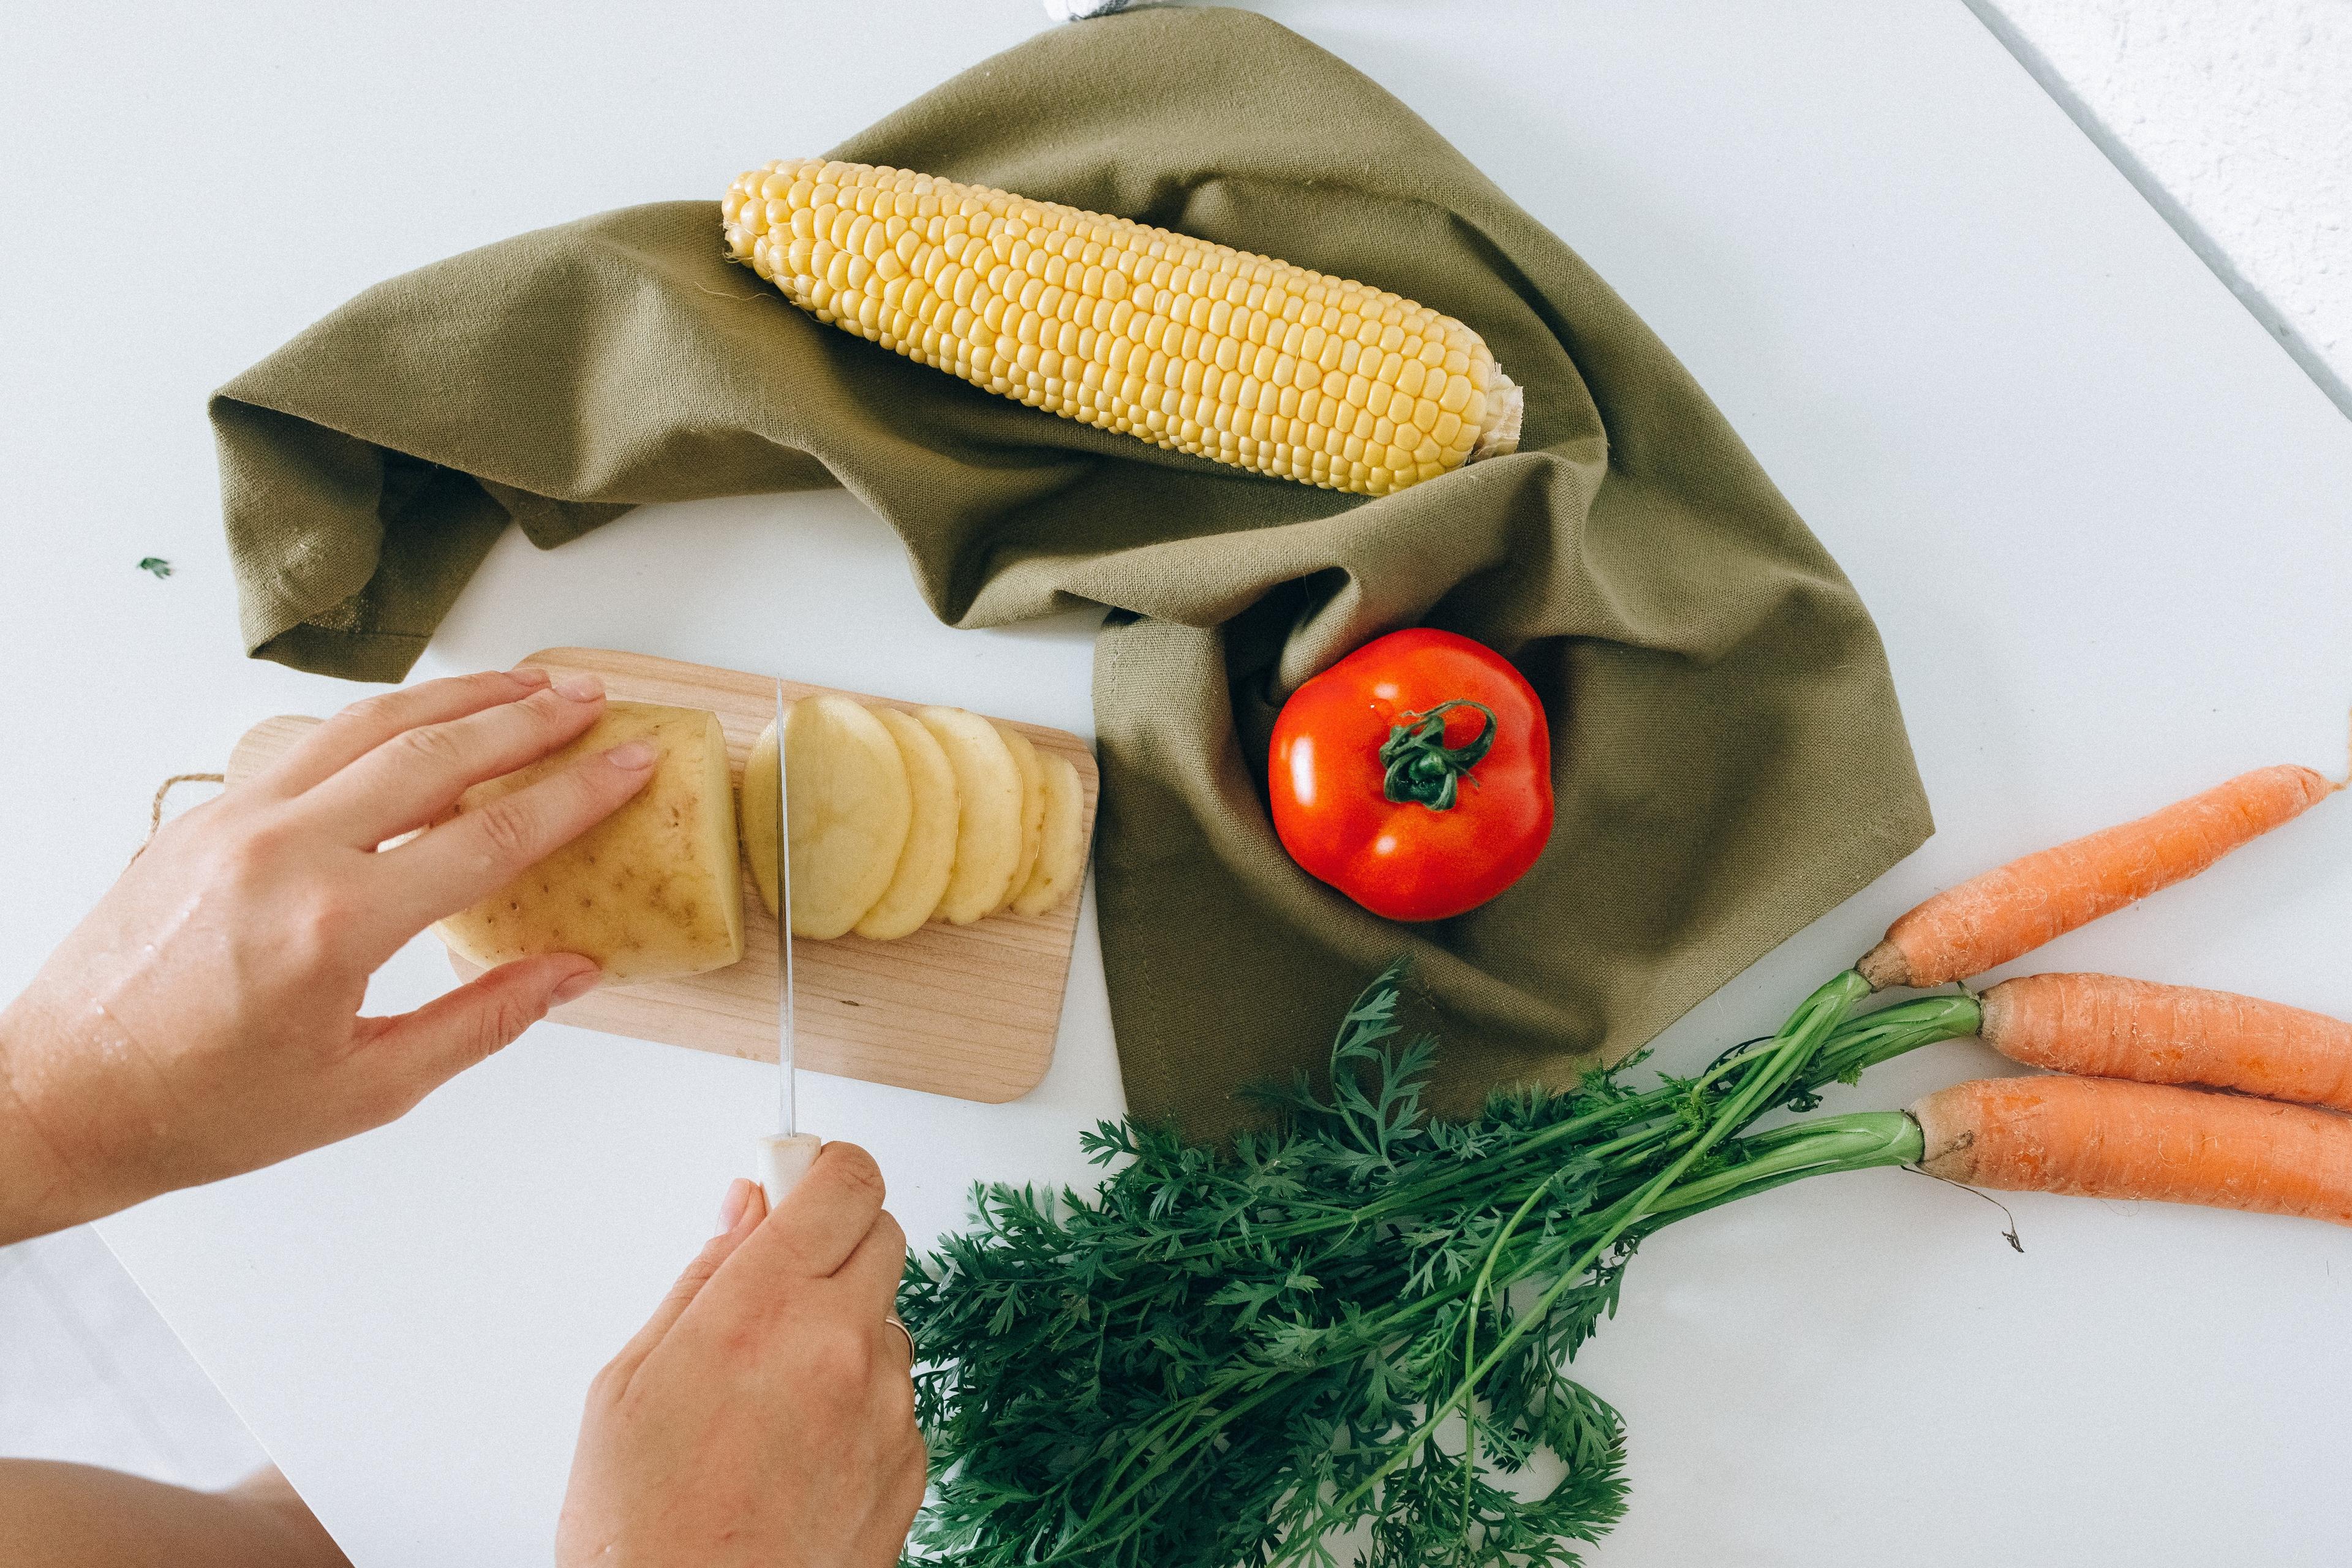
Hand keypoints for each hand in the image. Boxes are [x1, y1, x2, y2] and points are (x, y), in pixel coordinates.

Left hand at [0, 668, 654, 1242]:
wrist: (61, 1097)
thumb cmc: (202, 1108)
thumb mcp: (366, 1089)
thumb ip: (480, 1021)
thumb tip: (571, 974)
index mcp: (335, 927)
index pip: (489, 835)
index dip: (575, 795)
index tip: (629, 764)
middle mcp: (284, 853)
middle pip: (436, 752)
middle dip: (528, 719)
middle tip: (591, 702)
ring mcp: (236, 822)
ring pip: (369, 725)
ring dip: (458, 698)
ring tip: (524, 687)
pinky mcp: (205, 816)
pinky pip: (311, 745)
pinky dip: (382, 722)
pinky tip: (423, 722)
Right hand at [557, 1147, 925, 1567]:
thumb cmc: (639, 1531)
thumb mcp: (628, 1381)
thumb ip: (703, 1277)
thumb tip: (746, 1206)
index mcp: (764, 1311)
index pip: (844, 1181)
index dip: (824, 1166)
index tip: (800, 1172)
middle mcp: (841, 1348)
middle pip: (882, 1236)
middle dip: (834, 1241)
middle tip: (775, 1282)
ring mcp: (885, 1409)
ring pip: (887, 1320)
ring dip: (845, 1328)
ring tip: (770, 1395)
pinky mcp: (910, 1465)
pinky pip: (896, 1397)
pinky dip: (859, 1401)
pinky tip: (798, 1446)